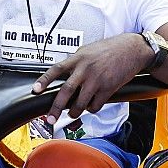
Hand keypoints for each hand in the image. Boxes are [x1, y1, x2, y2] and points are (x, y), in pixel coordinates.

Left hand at [32, 34, 152, 123]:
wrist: (132, 49)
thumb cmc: (109, 49)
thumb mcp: (87, 51)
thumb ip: (74, 62)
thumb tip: (61, 75)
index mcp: (78, 58)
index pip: (56, 70)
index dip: (44, 80)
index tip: (35, 90)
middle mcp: (86, 69)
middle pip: (66, 91)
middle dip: (56, 108)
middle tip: (50, 119)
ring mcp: (97, 80)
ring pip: (81, 103)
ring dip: (75, 112)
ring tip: (72, 114)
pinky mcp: (108, 88)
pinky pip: (95, 105)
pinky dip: (91, 109)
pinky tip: (91, 106)